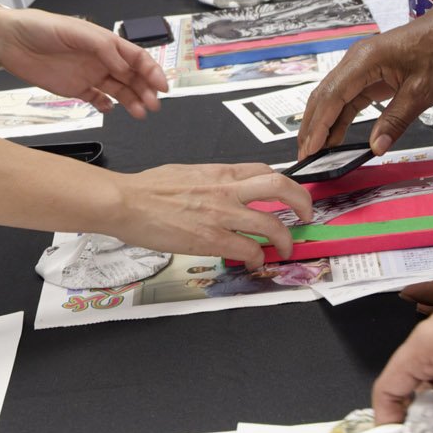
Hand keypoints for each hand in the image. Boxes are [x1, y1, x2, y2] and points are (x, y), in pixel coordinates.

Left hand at [0, 8, 168, 117]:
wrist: (9, 41)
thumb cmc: (40, 27)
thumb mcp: (75, 32)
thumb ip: (103, 48)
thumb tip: (125, 65)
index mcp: (104, 42)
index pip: (136, 57)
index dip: (152, 70)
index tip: (161, 85)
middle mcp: (100, 59)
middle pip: (132, 76)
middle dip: (146, 90)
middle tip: (154, 105)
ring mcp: (88, 74)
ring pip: (119, 90)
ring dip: (132, 101)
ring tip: (140, 113)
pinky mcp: (74, 88)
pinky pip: (96, 99)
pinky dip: (106, 106)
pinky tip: (111, 110)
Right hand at [109, 163, 314, 266]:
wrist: (126, 201)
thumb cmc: (147, 188)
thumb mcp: (186, 173)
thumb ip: (209, 181)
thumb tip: (218, 190)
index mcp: (219, 172)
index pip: (265, 170)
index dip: (284, 184)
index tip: (289, 195)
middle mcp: (227, 190)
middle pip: (281, 188)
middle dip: (302, 202)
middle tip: (306, 216)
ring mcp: (221, 214)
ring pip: (272, 223)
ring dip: (285, 239)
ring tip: (286, 248)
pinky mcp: (211, 239)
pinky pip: (248, 249)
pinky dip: (257, 257)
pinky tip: (253, 261)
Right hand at [294, 11, 432, 157]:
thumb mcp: (422, 91)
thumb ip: (396, 120)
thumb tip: (376, 147)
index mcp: (365, 61)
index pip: (332, 96)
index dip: (319, 126)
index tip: (310, 150)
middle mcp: (356, 62)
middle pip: (324, 97)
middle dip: (312, 128)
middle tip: (306, 158)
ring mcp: (361, 67)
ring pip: (333, 99)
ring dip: (323, 125)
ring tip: (316, 153)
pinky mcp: (369, 74)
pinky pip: (348, 99)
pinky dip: (339, 119)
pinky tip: (334, 139)